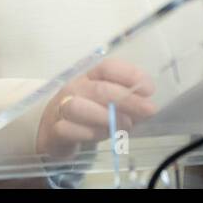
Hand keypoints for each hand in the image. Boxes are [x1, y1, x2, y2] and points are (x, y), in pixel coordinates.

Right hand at [35, 58, 158, 160]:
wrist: (53, 129)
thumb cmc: (88, 113)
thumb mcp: (109, 104)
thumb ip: (128, 103)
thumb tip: (149, 107)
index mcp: (91, 76)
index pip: (108, 67)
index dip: (130, 75)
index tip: (149, 89)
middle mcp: (75, 87)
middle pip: (99, 88)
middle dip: (127, 99)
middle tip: (148, 110)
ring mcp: (62, 107)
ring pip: (79, 107)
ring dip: (105, 116)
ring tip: (126, 124)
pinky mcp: (55, 129)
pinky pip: (67, 129)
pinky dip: (87, 133)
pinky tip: (102, 135)